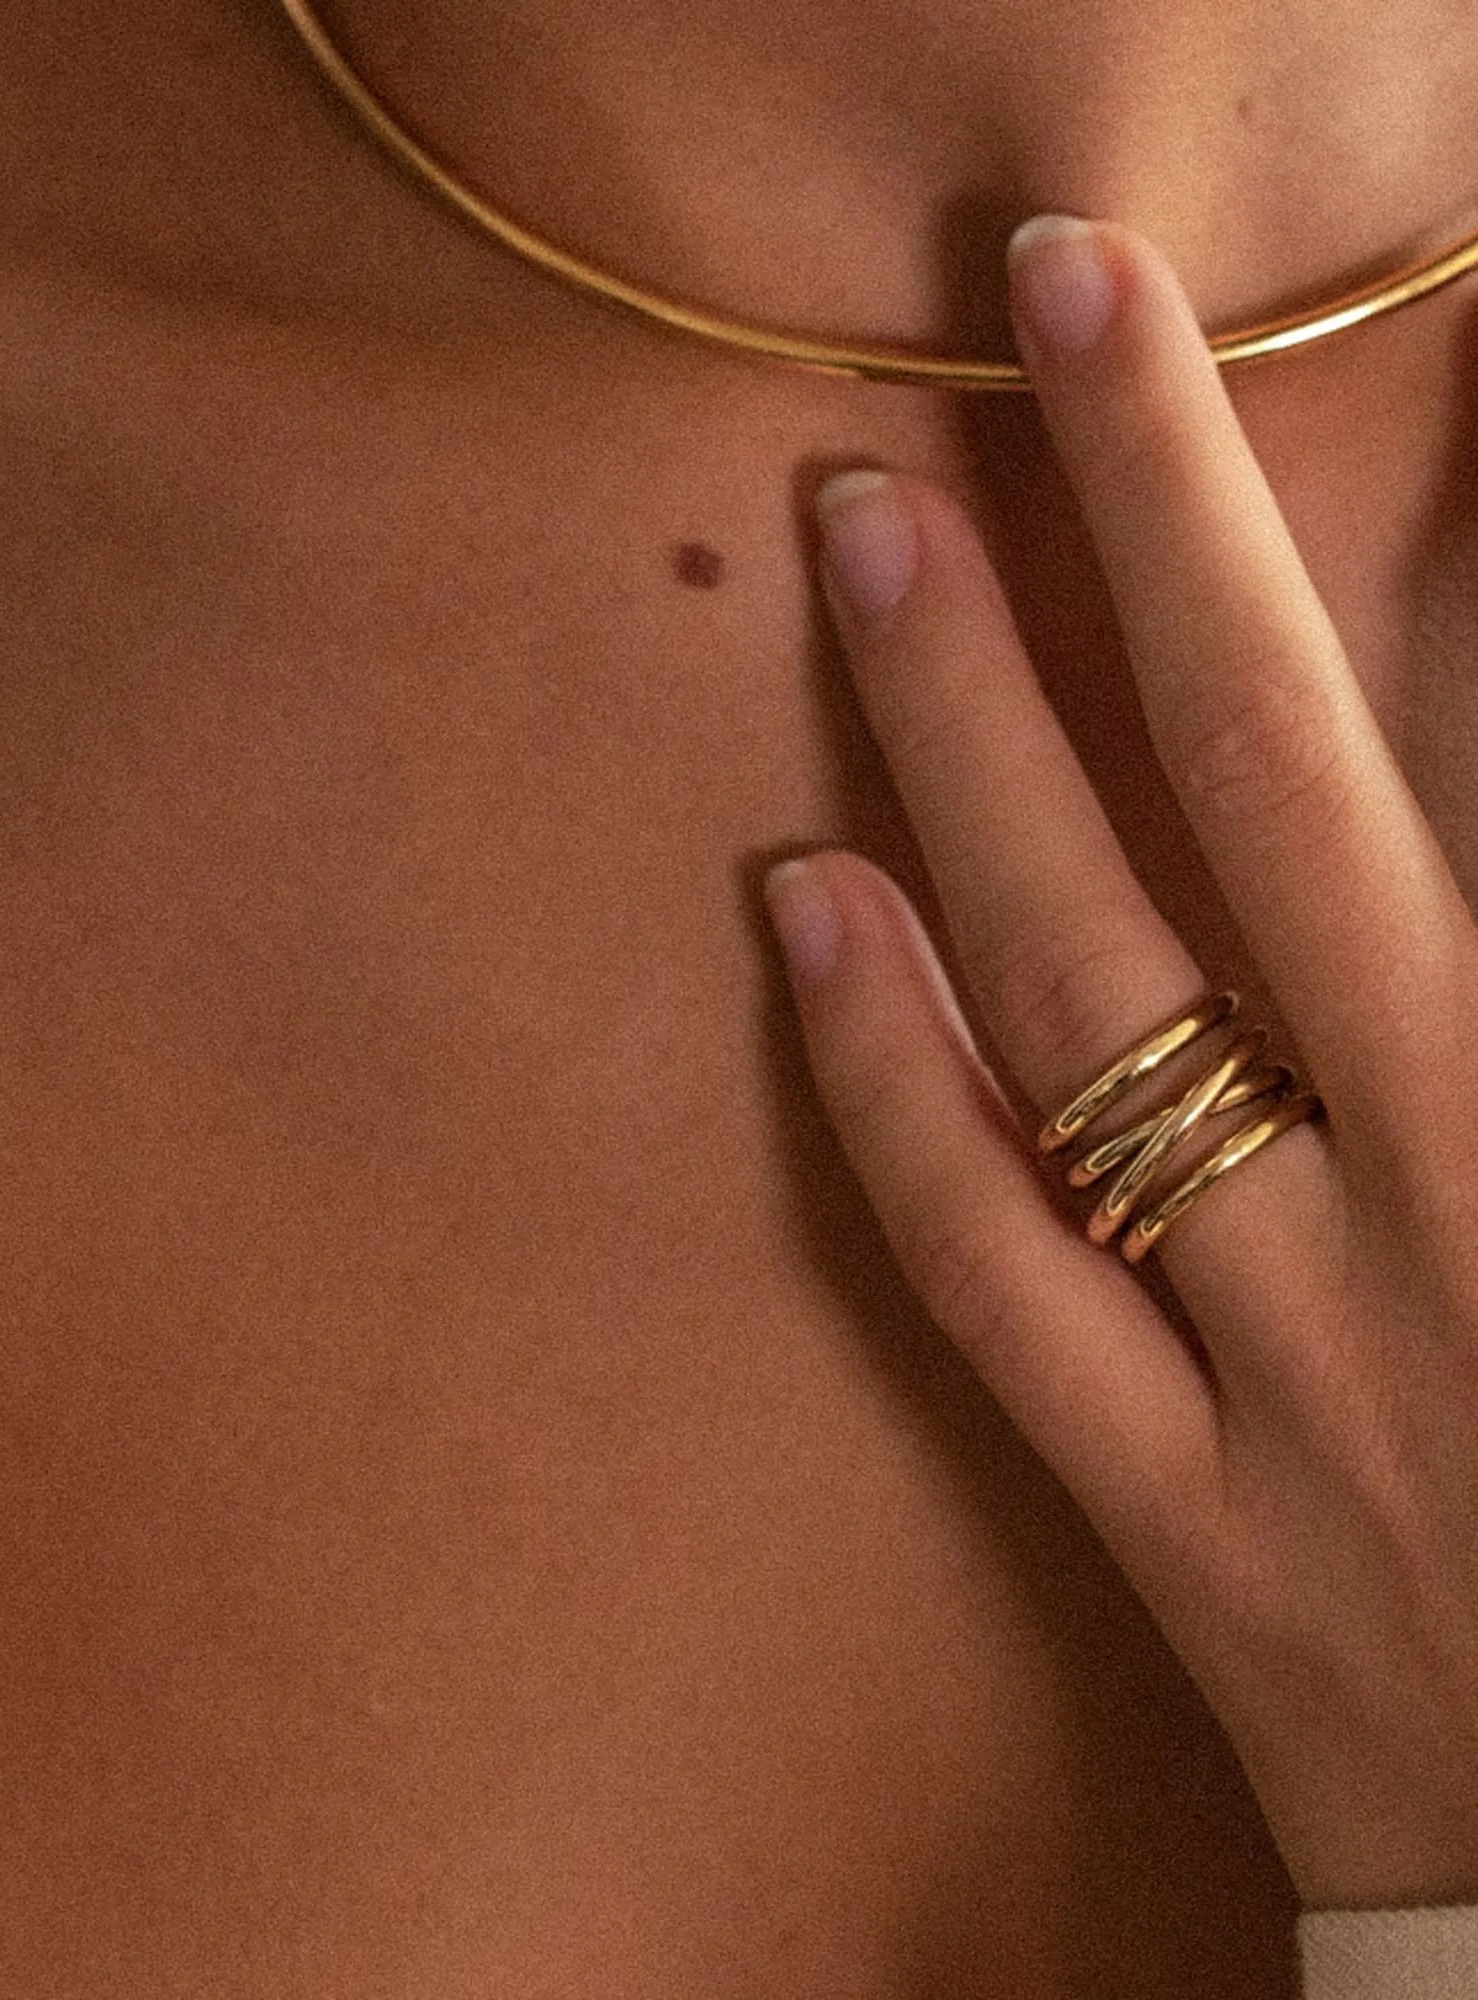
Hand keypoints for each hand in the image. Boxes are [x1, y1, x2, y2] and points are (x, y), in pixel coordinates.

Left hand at [763, 215, 1477, 1911]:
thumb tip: (1456, 764)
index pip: (1386, 757)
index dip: (1255, 525)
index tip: (1139, 328)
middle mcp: (1439, 1212)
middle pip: (1263, 811)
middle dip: (1137, 544)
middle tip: (1009, 338)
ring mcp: (1295, 1377)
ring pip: (1090, 1014)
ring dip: (970, 759)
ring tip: (870, 546)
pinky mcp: (1182, 1526)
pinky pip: (995, 1283)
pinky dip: (884, 1091)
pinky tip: (800, 909)